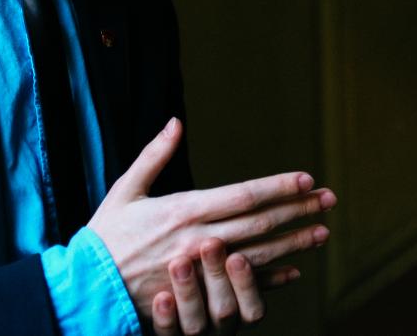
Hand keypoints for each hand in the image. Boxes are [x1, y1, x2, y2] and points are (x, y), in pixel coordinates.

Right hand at [88, 118, 334, 329]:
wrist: (87, 288)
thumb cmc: (105, 235)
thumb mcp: (126, 189)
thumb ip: (154, 155)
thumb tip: (175, 121)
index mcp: (184, 209)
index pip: (244, 194)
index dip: (279, 186)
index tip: (306, 179)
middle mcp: (199, 239)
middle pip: (261, 222)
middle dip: (298, 210)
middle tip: (329, 201)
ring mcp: (202, 270)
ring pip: (260, 255)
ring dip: (294, 243)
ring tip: (322, 233)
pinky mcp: (199, 294)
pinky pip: (242, 288)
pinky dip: (271, 280)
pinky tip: (294, 272)